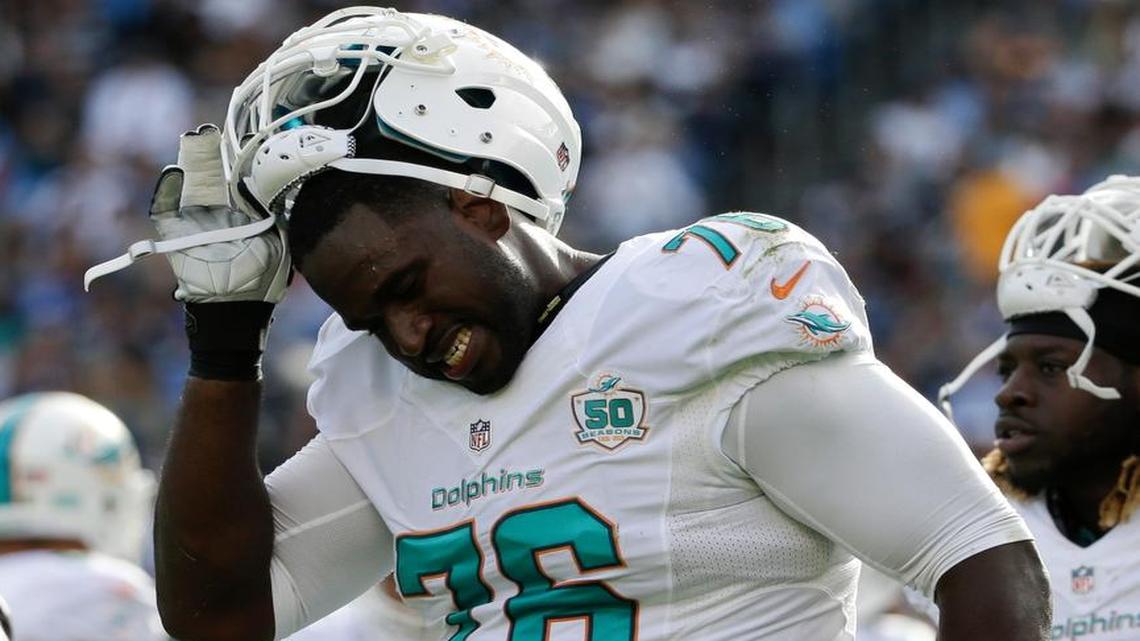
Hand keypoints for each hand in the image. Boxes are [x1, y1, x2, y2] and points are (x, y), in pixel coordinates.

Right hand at [150, 124, 289, 303]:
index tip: (240, 137)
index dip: (236, 158)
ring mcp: (193, 222)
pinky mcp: (173, 234)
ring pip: (188, 184)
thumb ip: (272, 212)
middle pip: (210, 174)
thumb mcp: (277, 242)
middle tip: (209, 130)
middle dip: (208, 151)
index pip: (235, 177)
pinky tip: (174, 173)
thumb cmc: (261, 281)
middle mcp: (215, 213)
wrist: (236, 310)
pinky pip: (165, 209)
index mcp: (241, 213)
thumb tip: (268, 183)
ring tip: (192, 138)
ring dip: (189, 161)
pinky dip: (166, 191)